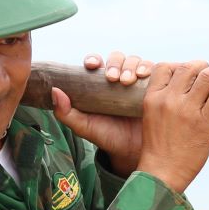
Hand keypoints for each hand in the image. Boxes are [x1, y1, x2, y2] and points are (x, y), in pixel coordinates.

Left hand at [52, 51, 153, 174]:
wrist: (132, 151)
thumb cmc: (107, 137)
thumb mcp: (84, 127)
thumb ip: (66, 113)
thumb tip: (55, 90)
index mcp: (100, 84)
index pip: (97, 63)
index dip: (94, 60)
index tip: (92, 66)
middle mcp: (119, 79)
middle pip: (118, 58)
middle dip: (116, 64)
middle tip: (114, 79)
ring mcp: (137, 82)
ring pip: (135, 61)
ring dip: (132, 66)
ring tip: (129, 81)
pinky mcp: (153, 87)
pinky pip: (154, 71)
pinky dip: (150, 68)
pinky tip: (145, 76)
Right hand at [135, 61, 208, 191]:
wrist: (162, 173)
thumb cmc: (159, 150)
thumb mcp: (153, 119)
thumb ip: (165, 103)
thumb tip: (188, 91)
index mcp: (152, 98)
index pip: (165, 67)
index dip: (179, 65)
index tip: (190, 72)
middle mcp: (169, 100)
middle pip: (188, 67)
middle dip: (202, 65)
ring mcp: (187, 109)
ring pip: (206, 75)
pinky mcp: (204, 121)